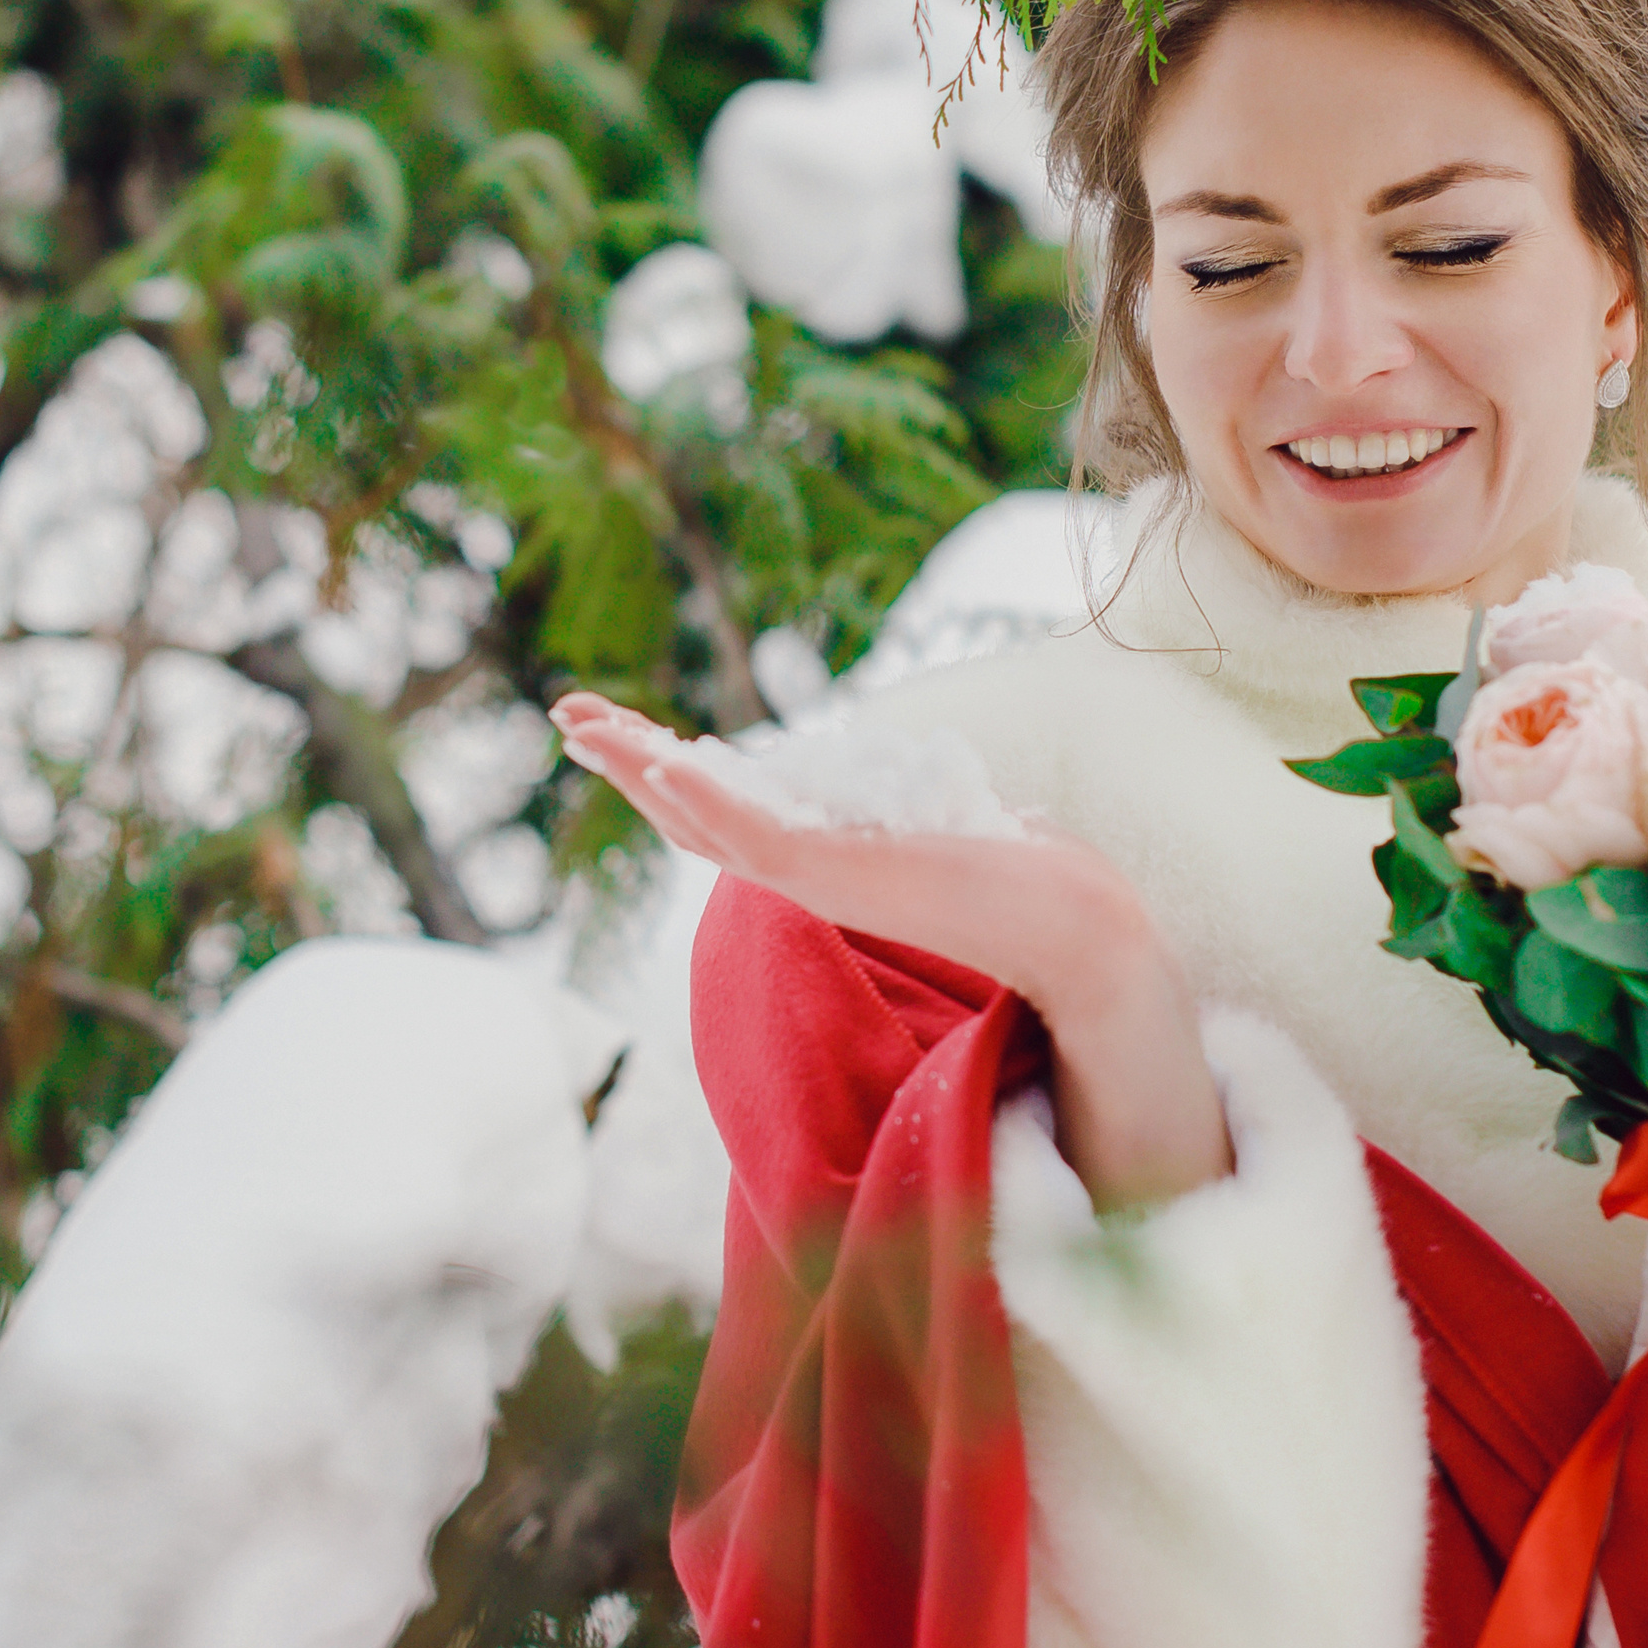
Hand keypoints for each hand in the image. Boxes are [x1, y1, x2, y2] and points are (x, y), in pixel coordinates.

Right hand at [551, 693, 1231, 1209]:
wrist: (1080, 932)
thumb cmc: (1035, 883)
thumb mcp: (960, 826)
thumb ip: (932, 815)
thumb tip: (970, 802)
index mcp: (832, 857)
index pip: (733, 811)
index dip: (677, 772)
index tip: (631, 732)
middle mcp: (812, 874)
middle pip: (694, 813)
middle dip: (629, 762)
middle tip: (567, 715)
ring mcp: (819, 879)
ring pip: (703, 821)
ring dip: (639, 769)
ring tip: (581, 724)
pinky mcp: (839, 877)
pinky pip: (753, 835)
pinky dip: (702, 798)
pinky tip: (661, 762)